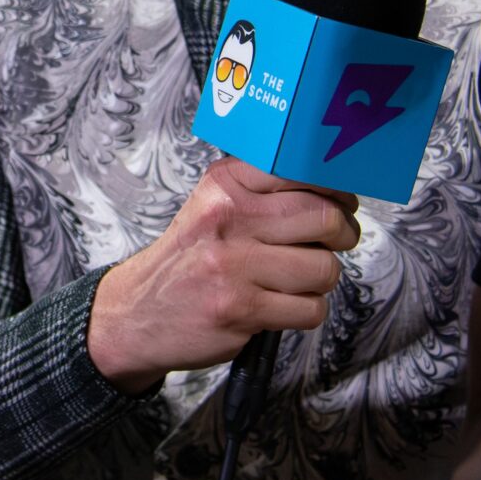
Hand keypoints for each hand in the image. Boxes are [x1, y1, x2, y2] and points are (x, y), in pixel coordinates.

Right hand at [86, 156, 361, 393]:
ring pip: (324, 268)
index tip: (341, 199)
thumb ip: (264, 191)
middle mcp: (229, 218)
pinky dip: (305, 311)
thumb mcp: (214, 207)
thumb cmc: (190, 259)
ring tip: (298, 279)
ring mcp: (233, 266)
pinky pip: (310, 309)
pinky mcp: (240, 310)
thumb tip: (335, 188)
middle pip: (324, 218)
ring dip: (321, 280)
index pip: (299, 168)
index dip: (335, 186)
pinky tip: (281, 305)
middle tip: (335, 240)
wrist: (138, 311)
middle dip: (342, 234)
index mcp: (225, 185)